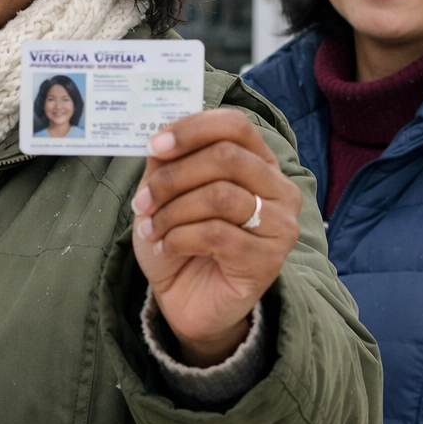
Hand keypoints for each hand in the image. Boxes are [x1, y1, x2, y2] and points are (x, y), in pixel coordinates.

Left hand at [130, 109, 299, 365]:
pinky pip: (216, 235)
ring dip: (172, 212)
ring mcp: (280, 224)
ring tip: (151, 228)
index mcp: (258, 161)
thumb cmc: (181, 239)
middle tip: (142, 200)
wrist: (187, 298)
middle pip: (226, 157)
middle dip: (173, 177)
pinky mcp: (269, 260)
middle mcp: (278, 188)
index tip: (154, 146)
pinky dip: (179, 238)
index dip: (192, 129)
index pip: (236, 125)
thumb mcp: (166, 193)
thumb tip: (159, 134)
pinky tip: (165, 248)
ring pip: (220, 196)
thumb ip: (167, 161)